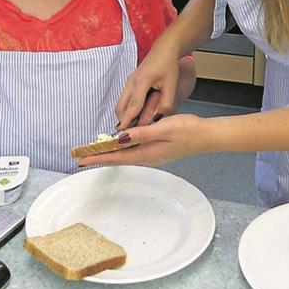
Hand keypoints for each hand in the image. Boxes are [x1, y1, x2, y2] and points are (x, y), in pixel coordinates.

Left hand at [79, 113, 206, 168]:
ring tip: (94, 151)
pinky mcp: (156, 149)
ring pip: (125, 154)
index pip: (116, 156)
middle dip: (99, 157)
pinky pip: (133, 151)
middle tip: (82, 157)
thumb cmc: (188, 130)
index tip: (82, 159)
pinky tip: (119, 144)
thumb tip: (120, 138)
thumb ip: (141, 133)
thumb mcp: (162, 128)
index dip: (97, 157)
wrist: (206, 135)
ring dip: (109, 153)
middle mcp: (147, 157)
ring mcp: (152, 154)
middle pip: (118, 158)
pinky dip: (122, 148)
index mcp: (146, 153)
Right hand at [116, 41, 180, 129]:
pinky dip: (127, 109)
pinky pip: (125, 99)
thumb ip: (166, 103)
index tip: (121, 133)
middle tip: (127, 134)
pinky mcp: (130, 82)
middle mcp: (131, 81)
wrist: (164, 49)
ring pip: (121, 103)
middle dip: (122, 120)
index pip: (133, 105)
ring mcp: (129, 81)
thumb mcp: (171, 85)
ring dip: (124, 115)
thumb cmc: (168, 64)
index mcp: (142, 81)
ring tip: (132, 127)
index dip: (127, 120)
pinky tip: (135, 115)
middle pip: (121, 106)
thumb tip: (158, 117)